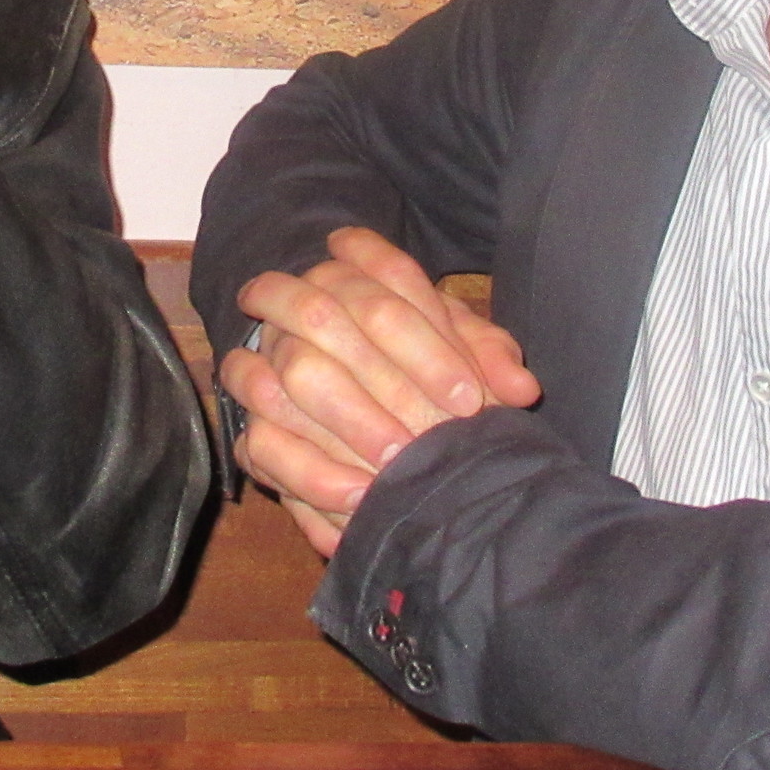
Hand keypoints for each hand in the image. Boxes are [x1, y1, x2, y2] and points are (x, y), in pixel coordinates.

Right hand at [218, 227, 539, 556]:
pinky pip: (263, 439)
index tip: (468, 401)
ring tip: (394, 470)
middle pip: (327, 317)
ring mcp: (266, 355)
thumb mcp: (456, 350)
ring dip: (347, 421)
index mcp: (355, 270)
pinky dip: (311, 472)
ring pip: (291, 372)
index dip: (429, 344)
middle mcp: (301, 301)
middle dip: (385, 382)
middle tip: (429, 439)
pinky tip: (356, 499)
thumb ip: (488, 359)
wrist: (344, 383)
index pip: (388, 285)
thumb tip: (521, 389)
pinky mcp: (249, 418)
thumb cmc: (415, 361)